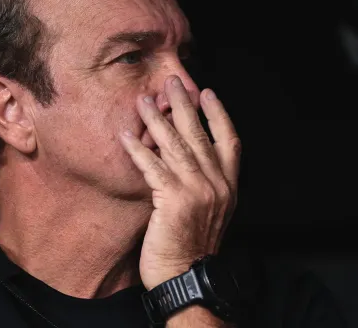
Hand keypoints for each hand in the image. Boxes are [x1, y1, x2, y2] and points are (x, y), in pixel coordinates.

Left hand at [118, 76, 240, 290]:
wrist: (187, 277)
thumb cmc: (192, 246)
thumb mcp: (211, 212)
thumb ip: (206, 184)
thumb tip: (190, 156)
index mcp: (228, 186)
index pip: (230, 141)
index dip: (220, 115)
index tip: (209, 94)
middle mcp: (217, 185)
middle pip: (201, 135)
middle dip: (186, 105)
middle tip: (173, 81)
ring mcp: (197, 192)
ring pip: (176, 146)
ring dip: (158, 120)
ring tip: (144, 100)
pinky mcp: (174, 201)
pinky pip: (153, 167)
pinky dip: (139, 149)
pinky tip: (127, 135)